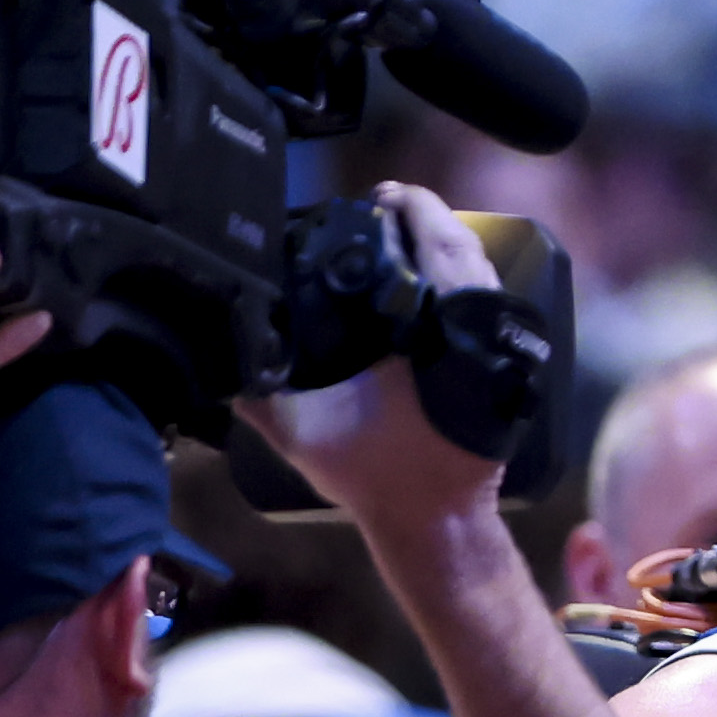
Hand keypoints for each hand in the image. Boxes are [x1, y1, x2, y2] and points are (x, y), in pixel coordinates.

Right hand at [236, 183, 508, 536]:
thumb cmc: (374, 477)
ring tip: (404, 229)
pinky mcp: (503, 364)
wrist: (433, 520)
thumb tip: (214, 359)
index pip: (437, 247)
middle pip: (465, 248)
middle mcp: (472, 335)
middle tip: (386, 205)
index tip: (380, 196)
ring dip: (447, 243)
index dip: (412, 212)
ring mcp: (496, 348)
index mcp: (432, 338)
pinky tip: (426, 275)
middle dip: (428, 217)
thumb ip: (259, 393)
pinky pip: (489, 303)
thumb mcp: (304, 435)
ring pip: (483, 272)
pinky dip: (462, 278)